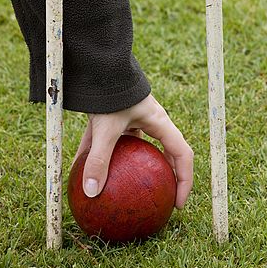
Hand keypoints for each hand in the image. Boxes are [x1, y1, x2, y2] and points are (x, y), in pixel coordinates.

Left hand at [72, 94, 193, 208]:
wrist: (98, 63)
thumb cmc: (111, 91)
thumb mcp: (105, 127)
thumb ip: (98, 159)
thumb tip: (91, 194)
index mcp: (159, 122)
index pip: (182, 155)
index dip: (185, 181)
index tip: (177, 204)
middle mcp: (149, 121)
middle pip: (163, 154)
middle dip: (163, 176)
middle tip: (157, 199)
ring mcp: (131, 118)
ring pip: (135, 148)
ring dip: (130, 167)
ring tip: (120, 190)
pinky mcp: (113, 115)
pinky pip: (109, 140)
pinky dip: (98, 154)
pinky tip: (81, 172)